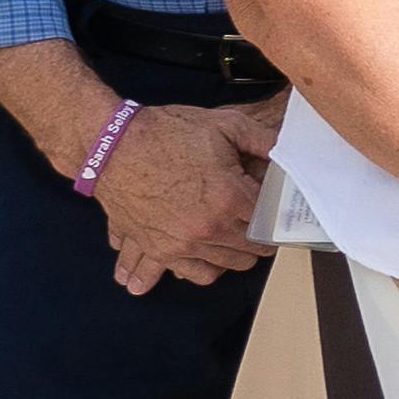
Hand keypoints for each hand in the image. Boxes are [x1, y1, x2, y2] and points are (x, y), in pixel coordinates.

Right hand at [95, 97, 279, 292]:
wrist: (111, 145)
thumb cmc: (165, 133)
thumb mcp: (224, 124)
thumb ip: (263, 141)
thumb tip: (288, 154)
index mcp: (229, 197)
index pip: (269, 221)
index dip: (276, 215)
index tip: (277, 212)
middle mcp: (208, 227)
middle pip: (251, 250)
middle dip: (259, 238)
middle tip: (258, 227)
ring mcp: (182, 243)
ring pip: (225, 266)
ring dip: (234, 256)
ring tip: (234, 242)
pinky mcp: (158, 250)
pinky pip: (188, 274)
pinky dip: (198, 270)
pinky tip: (206, 259)